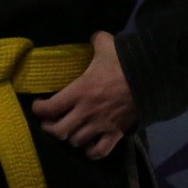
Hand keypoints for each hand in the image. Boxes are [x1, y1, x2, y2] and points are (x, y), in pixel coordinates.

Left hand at [30, 30, 136, 159]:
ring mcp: (100, 125)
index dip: (39, 109)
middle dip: (50, 128)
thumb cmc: (124, 63)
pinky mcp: (115, 134)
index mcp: (79, 91)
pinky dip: (90, 151)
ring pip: (76, 141)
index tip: (38, 105)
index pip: (50, 108)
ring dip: (70, 137)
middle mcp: (85, 112)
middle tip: (50, 121)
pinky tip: (88, 145)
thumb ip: (96, 40)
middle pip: (58, 131)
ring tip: (70, 130)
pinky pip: (98, 151)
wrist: (150, 80)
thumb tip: (94, 35)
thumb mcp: (107, 45)